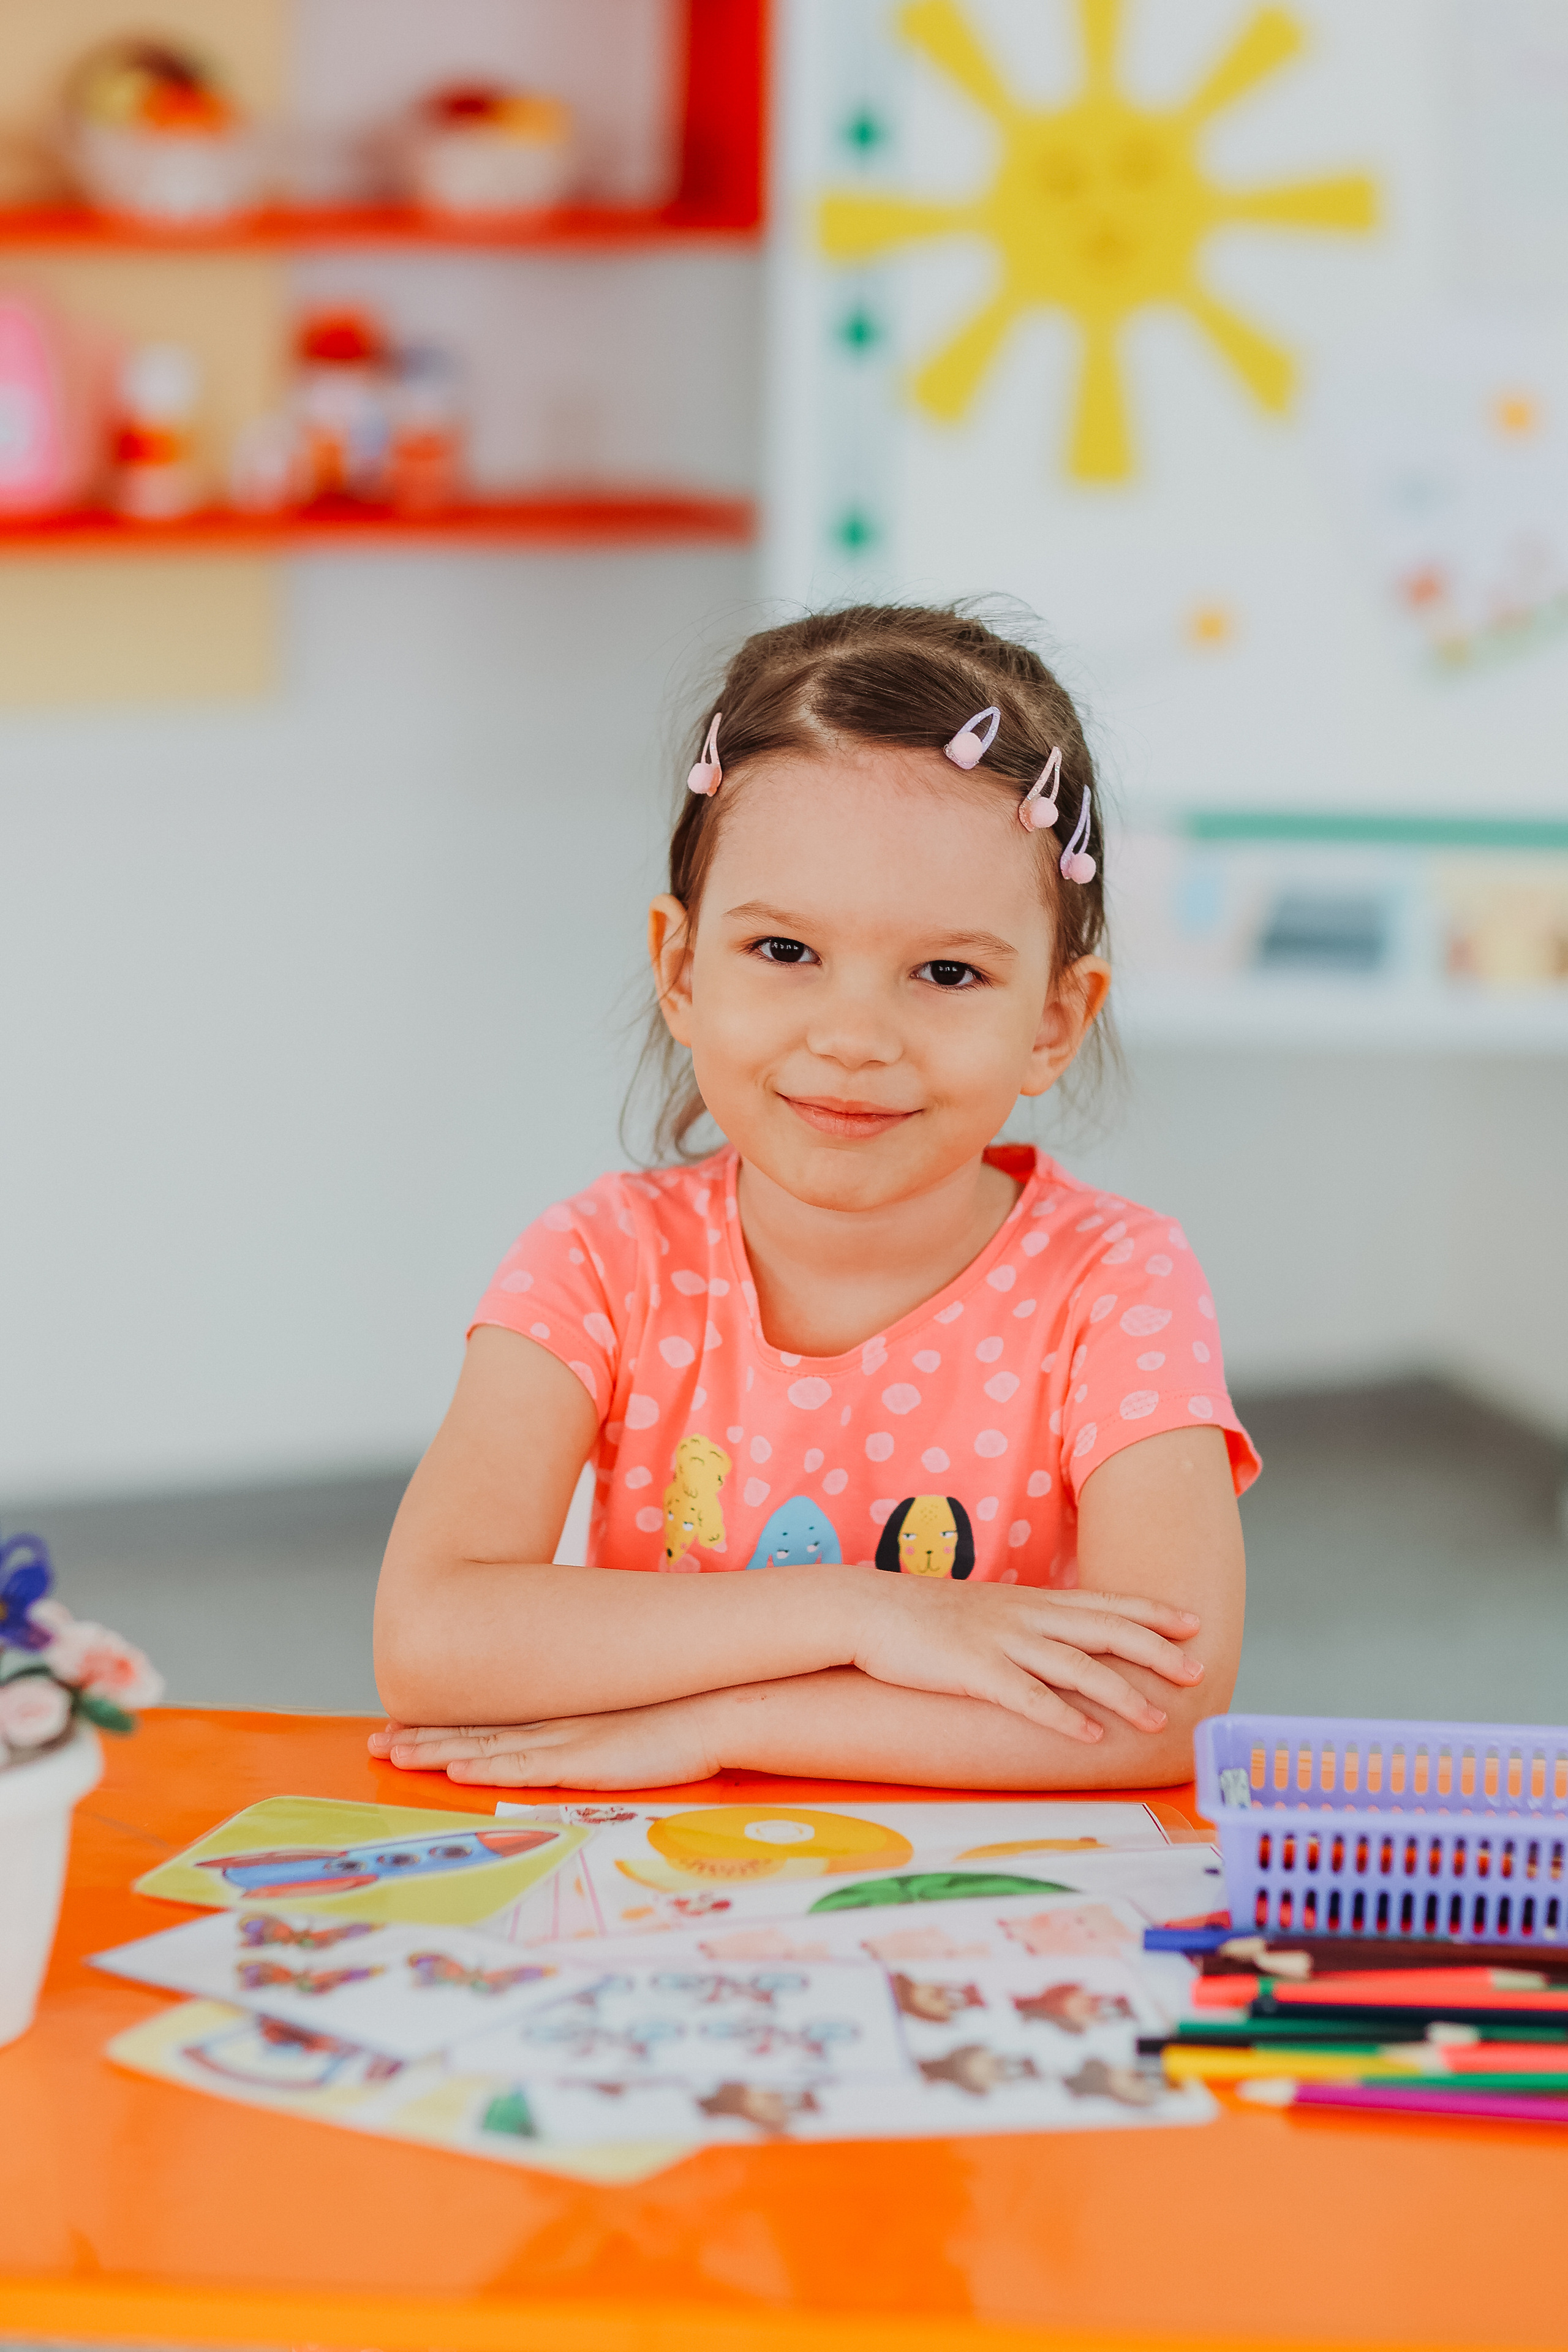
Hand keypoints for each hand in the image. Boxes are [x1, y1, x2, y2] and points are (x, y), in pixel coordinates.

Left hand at [367, 1691, 723, 1789]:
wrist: (718, 1710)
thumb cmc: (678, 1720)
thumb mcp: (621, 1726)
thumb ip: (589, 1732)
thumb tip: (572, 1741)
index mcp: (559, 1717)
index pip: (488, 1721)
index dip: (442, 1725)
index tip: (402, 1726)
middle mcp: (553, 1724)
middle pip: (474, 1730)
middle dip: (420, 1737)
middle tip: (374, 1741)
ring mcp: (566, 1740)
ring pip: (486, 1747)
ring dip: (436, 1750)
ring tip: (392, 1752)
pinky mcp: (583, 1761)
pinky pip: (524, 1766)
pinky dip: (486, 1766)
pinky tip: (454, 1768)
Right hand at [845, 1574, 1203, 1743]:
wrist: (867, 1609)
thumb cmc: (925, 1617)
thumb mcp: (986, 1612)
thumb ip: (1025, 1624)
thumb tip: (1060, 1645)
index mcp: (1029, 1601)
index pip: (1103, 1602)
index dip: (1150, 1611)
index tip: (1191, 1621)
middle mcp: (1024, 1616)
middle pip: (1103, 1630)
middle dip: (1155, 1650)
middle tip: (1196, 1670)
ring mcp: (1000, 1641)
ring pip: (1075, 1666)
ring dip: (1120, 1693)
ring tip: (1156, 1718)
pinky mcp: (972, 1670)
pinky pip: (1026, 1697)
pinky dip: (1062, 1717)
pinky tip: (1089, 1735)